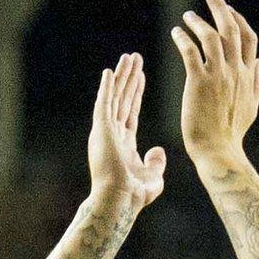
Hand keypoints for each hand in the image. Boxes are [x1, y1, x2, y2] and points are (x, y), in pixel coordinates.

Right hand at [87, 52, 164, 211]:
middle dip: (129, 78)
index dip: (136, 93)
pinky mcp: (102, 130)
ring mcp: (106, 131)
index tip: (141, 76)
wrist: (120, 201)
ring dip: (122, 77)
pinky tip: (110, 72)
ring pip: (115, 97)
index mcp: (123, 143)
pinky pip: (104, 104)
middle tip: (134, 58)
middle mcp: (112, 134)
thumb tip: (157, 150)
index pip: (130, 111)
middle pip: (122, 99)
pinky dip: (106, 88)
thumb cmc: (134, 195)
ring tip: (128, 58)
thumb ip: (155, 162)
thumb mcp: (153, 176)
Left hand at [171, 0, 258, 169]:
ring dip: (198, 21)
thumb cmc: (231, 133)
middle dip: (221, 7)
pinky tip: (176, 33)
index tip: (228, 9)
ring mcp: (218, 76)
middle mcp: (235, 71)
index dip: (238, 20)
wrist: (219, 152)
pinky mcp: (198, 82)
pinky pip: (191, 51)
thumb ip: (256, 82)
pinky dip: (183, 37)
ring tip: (187, 16)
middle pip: (231, 29)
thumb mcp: (251, 106)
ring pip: (211, 36)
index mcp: (247, 75)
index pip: (248, 38)